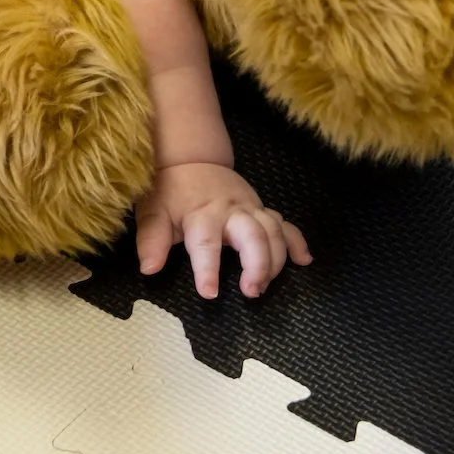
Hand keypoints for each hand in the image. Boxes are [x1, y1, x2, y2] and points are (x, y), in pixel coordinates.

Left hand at [136, 162, 311, 298]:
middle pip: (254, 236)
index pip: (206, 243)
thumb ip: (151, 241)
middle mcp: (232, 211)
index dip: (208, 269)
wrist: (191, 160)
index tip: (209, 293)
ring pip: (274, 232)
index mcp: (202, 214)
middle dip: (258, 265)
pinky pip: (286, 225)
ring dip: (276, 260)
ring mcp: (251, 209)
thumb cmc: (169, 191)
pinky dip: (297, 242)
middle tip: (252, 291)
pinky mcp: (262, 210)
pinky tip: (304, 260)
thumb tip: (149, 269)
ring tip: (266, 285)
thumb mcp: (152, 213)